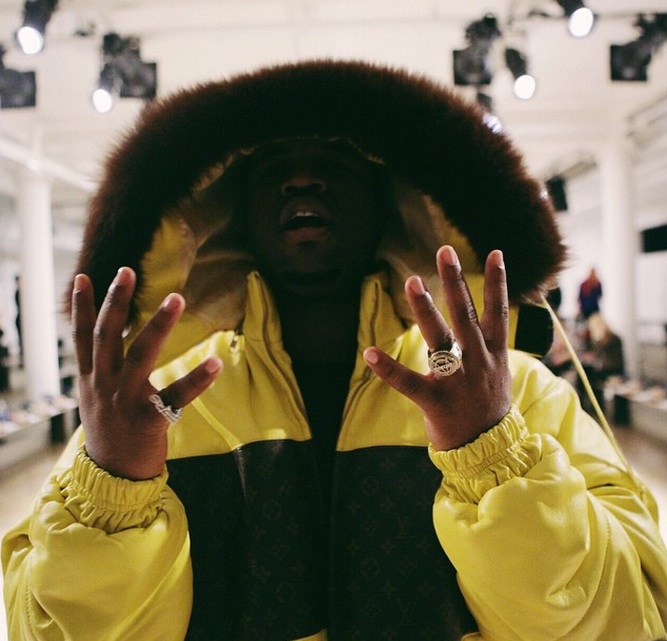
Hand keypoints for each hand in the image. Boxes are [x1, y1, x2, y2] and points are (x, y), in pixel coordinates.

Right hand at [72, 267, 221, 479]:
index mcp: (89, 377)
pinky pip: (176, 396)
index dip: (80, 306)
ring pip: (139, 355)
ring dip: (158, 324)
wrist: (111, 477)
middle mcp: (103, 384)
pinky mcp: (148, 419)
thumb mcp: (94, 396)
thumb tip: (102, 341)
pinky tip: (216, 361)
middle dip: (116, 302)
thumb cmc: (110, 429)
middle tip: (127, 271)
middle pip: (107, 335)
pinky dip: (197, 379)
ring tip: (175, 297)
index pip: (81, 336)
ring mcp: (124, 401)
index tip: (83, 276)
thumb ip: (99, 368)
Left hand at [363, 246, 510, 450]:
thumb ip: (491, 344)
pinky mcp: (435, 400)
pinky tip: (369, 352)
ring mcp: (457, 380)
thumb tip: (493, 317)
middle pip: (466, 314)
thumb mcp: (500, 371)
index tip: (496, 252)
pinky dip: (387, 368)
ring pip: (441, 338)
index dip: (498, 282)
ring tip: (412, 281)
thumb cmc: (489, 405)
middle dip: (455, 281)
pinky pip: (408, 382)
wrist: (490, 449)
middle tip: (444, 251)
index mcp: (495, 353)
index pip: (498, 311)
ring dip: (426, 308)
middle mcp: (478, 360)